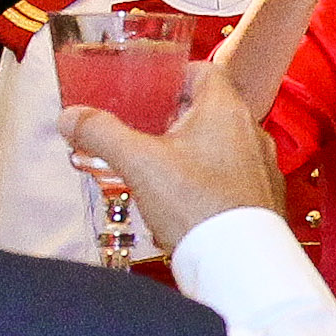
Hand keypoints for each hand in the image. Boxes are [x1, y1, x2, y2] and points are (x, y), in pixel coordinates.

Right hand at [62, 62, 284, 249]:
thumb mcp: (138, 164)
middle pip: (211, 111)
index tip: (149, 93)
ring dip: (192, 154)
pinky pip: (235, 179)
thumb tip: (69, 116)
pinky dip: (210, 184)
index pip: (205, 72)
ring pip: (222, 147)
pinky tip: (186, 206)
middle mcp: (252, 132)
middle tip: (145, 135)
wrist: (240, 263)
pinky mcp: (266, 198)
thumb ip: (101, 134)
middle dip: (175, 121)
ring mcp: (264, 166)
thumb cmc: (193, 203)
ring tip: (160, 174)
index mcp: (226, 109)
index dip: (175, 77)